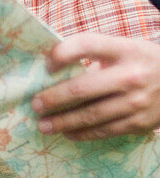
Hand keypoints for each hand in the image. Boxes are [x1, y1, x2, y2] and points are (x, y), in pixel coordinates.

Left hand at [33, 34, 159, 139]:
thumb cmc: (143, 61)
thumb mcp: (126, 48)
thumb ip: (97, 53)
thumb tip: (55, 68)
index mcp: (125, 49)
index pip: (86, 44)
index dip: (61, 53)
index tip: (46, 65)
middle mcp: (131, 75)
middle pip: (83, 88)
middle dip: (54, 98)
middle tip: (35, 104)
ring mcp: (137, 102)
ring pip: (91, 115)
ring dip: (63, 121)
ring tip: (44, 125)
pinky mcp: (140, 123)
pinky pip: (105, 130)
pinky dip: (83, 133)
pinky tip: (68, 132)